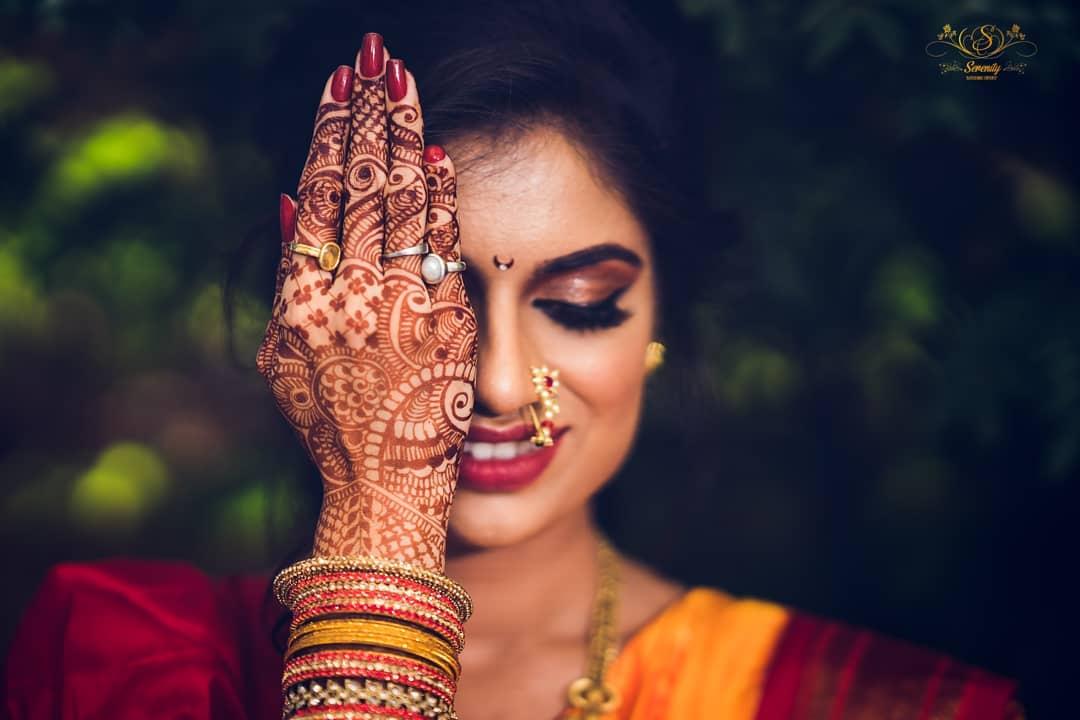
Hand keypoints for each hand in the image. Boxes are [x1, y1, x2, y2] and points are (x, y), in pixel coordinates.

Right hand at [256, 38, 476, 569]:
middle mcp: (343, 301)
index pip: (313, 198)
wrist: (383, 492)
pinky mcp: (444, 328)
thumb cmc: (333, 428)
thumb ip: (287, 281)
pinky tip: (439, 154)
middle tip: (377, 59)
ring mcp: (395, 312)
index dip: (326, 137)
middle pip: (355, 187)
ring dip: (403, 138)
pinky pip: (441, 249)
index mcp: (298, 304)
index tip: (339, 87)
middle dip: (368, 115)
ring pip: (398, 205)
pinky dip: (439, 198)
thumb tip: (285, 202)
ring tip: (407, 83)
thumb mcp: (283, 360)